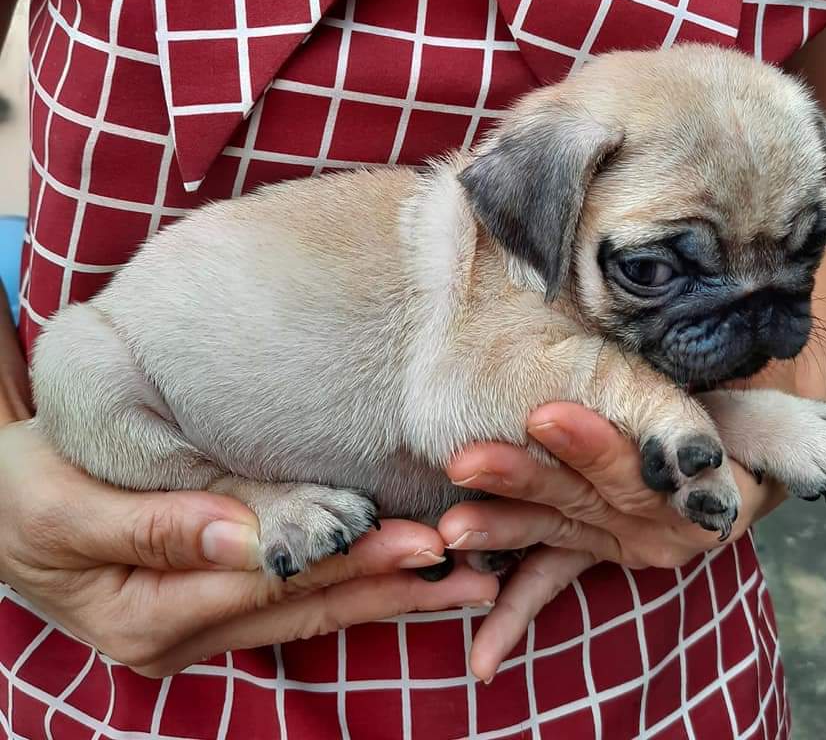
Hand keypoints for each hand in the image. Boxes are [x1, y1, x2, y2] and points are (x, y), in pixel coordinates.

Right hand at [0, 422, 498, 676]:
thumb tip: (238, 537)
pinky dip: (352, 588)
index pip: (274, 583)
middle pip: (308, 605)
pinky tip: (402, 580)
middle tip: (476, 576)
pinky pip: (294, 599)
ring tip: (466, 586)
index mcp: (152, 614)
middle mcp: (185, 632)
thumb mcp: (67, 508)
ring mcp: (203, 623)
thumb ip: (152, 526)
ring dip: (388, 598)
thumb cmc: (23, 498)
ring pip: (311, 609)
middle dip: (394, 591)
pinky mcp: (213, 601)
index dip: (350, 562)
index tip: (422, 544)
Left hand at [440, 403, 786, 680]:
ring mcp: (625, 540)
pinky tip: (482, 660)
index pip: (648, 467)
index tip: (543, 417)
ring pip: (560, 530)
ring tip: (452, 529)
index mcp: (708, 486)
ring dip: (504, 529)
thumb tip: (680, 344)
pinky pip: (555, 581)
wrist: (759, 445)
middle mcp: (666, 524)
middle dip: (526, 479)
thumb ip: (713, 387)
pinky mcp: (595, 547)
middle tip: (470, 461)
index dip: (596, 446)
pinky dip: (516, 615)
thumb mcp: (755, 391)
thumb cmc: (749, 402)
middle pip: (592, 498)